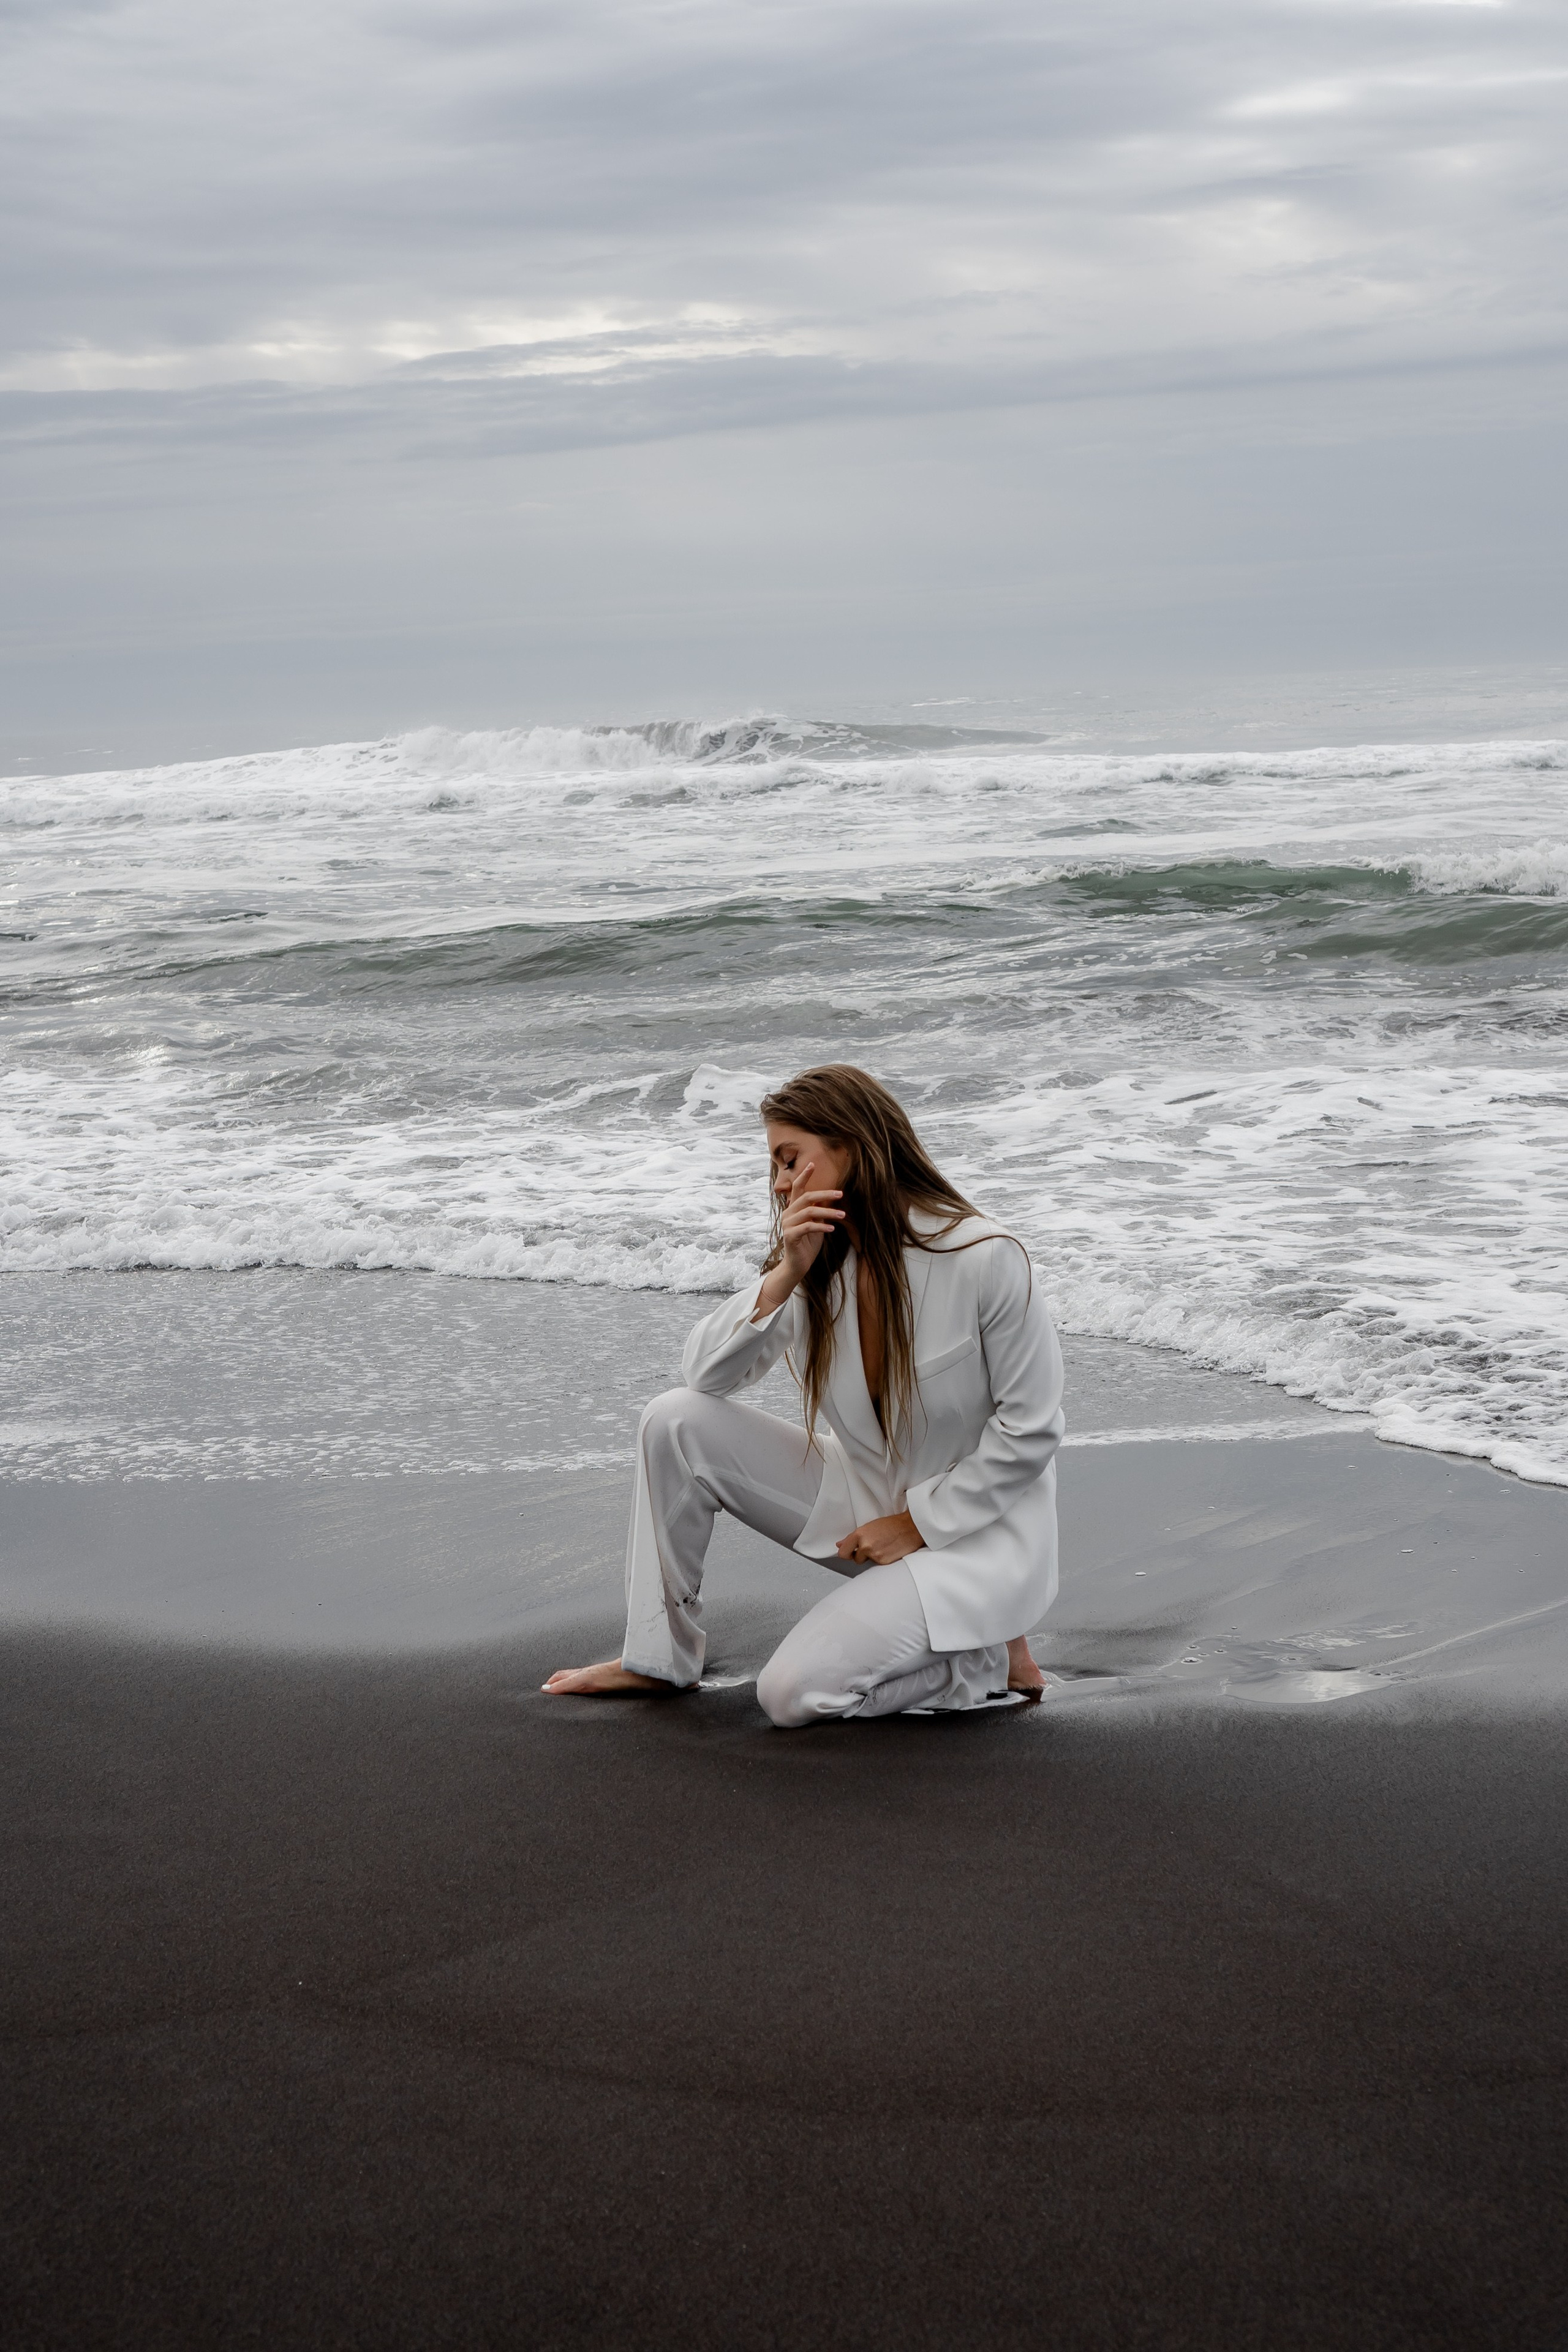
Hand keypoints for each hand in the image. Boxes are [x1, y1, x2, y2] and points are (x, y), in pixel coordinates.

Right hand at [753, 1158, 844, 1317]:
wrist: (797, 1265)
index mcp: (793, 1209)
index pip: (797, 1188)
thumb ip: (819, 1212)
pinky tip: (832, 1229)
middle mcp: (788, 1214)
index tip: (812, 1163)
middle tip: (840, 1193)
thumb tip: (831, 1200)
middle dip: (824, 1194)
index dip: (804, 1176)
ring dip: (827, 1212)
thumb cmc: (808, 1244)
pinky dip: (821, 1226)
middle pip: (806, 1197)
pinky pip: (808, 1227)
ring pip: (809, 1211)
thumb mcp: (816, 1225)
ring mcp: (787, 1225)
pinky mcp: (790, 1236)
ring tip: (842, 1214)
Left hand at [836, 1509, 924, 1566]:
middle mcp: (865, 1546)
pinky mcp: (884, 1562)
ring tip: (883, 1545)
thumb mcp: (870, 1526)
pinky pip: (877, 1565)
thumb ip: (853, 1537)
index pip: (843, 1552)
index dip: (846, 1553)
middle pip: (855, 1559)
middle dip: (862, 1555)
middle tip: (873, 1545)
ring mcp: (875, 1555)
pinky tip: (888, 1550)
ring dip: (872, 1557)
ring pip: (867, 1562)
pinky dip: (882, 1559)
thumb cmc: (893, 1525)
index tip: (849, 1552)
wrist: (911, 1528)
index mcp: (860, 1534)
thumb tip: (840, 1544)